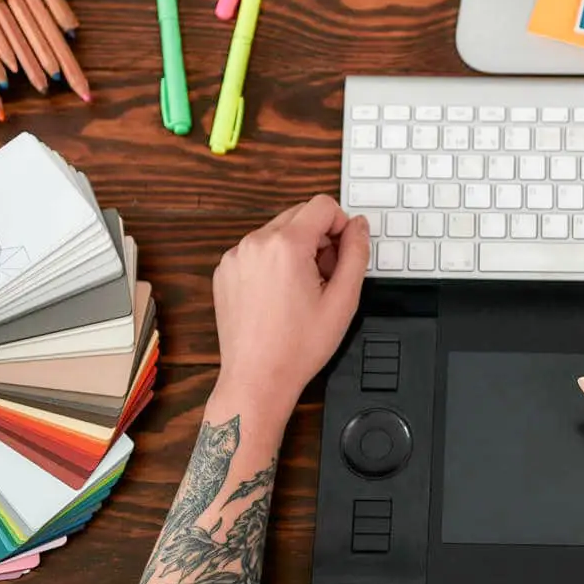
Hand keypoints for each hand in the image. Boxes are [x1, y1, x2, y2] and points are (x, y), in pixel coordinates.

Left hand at [212, 195, 369, 422]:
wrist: (257, 378)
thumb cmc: (297, 347)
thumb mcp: (343, 300)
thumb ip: (356, 253)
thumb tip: (358, 226)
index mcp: (286, 245)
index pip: (322, 205)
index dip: (341, 225)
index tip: (342, 252)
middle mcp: (256, 243)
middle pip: (299, 215)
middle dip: (319, 238)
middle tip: (325, 276)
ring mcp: (235, 256)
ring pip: (277, 232)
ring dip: (295, 249)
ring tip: (301, 290)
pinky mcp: (225, 271)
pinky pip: (256, 250)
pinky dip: (272, 262)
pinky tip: (279, 295)